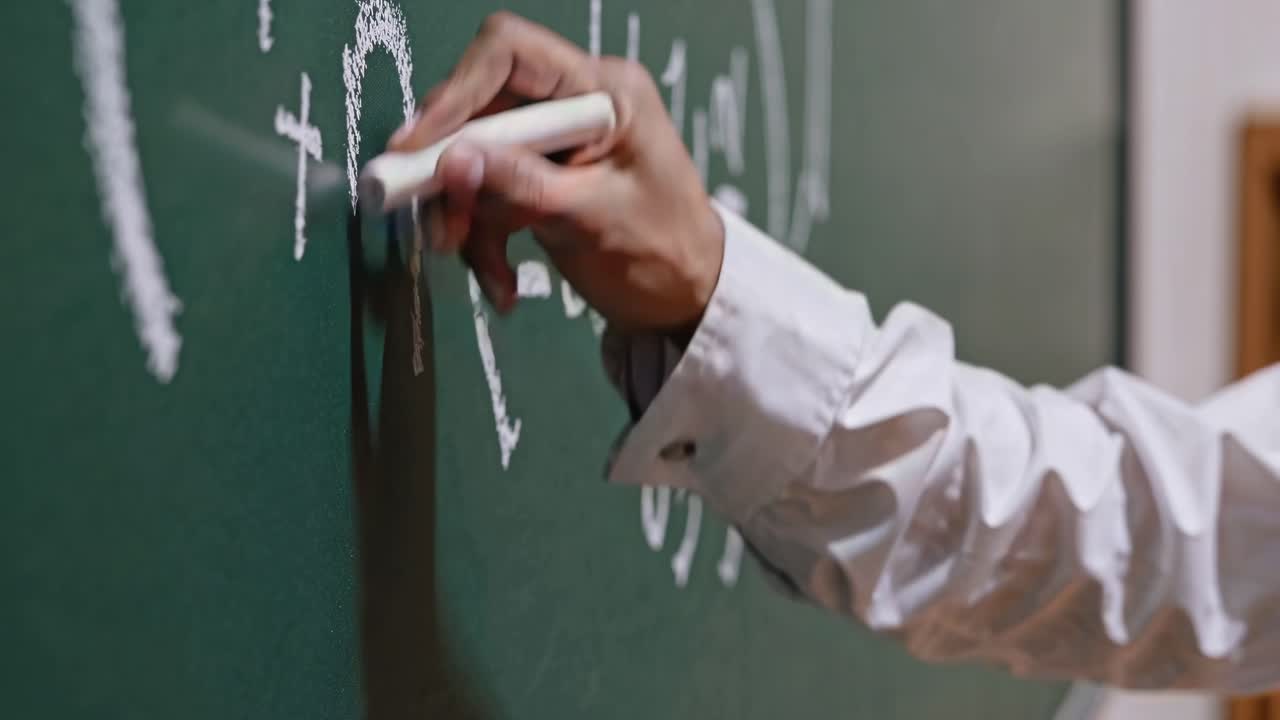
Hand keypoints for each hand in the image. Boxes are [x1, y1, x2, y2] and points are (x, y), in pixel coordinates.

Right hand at [388, 11, 723, 334]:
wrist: (690, 300)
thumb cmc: (666, 252)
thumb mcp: (591, 219)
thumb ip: (520, 187)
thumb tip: (451, 161)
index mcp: (603, 91)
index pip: (509, 54)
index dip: (455, 93)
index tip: (418, 149)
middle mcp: (573, 104)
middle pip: (481, 113)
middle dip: (454, 176)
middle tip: (442, 231)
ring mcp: (554, 143)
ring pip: (474, 162)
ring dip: (466, 219)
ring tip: (486, 271)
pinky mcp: (539, 178)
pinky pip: (488, 197)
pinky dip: (484, 240)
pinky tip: (503, 283)